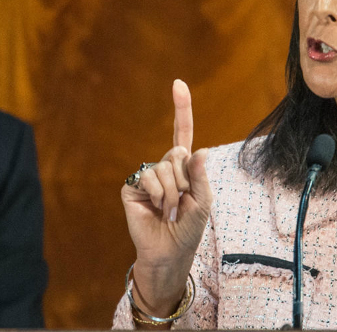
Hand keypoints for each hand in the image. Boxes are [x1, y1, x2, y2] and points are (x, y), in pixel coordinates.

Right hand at [121, 79, 211, 315]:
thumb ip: (201, 176)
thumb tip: (200, 150)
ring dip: (174, 191)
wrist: (169, 251)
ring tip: (170, 209)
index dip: (181, 108)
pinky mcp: (132, 186)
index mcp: (183, 167)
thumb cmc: (188, 228)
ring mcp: (147, 176)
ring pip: (165, 166)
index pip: (182, 132)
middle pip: (177, 152)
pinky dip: (159, 194)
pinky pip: (149, 177)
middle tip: (183, 201)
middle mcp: (164, 167)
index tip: (178, 83)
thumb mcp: (204, 201)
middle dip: (185, 178)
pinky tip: (157, 208)